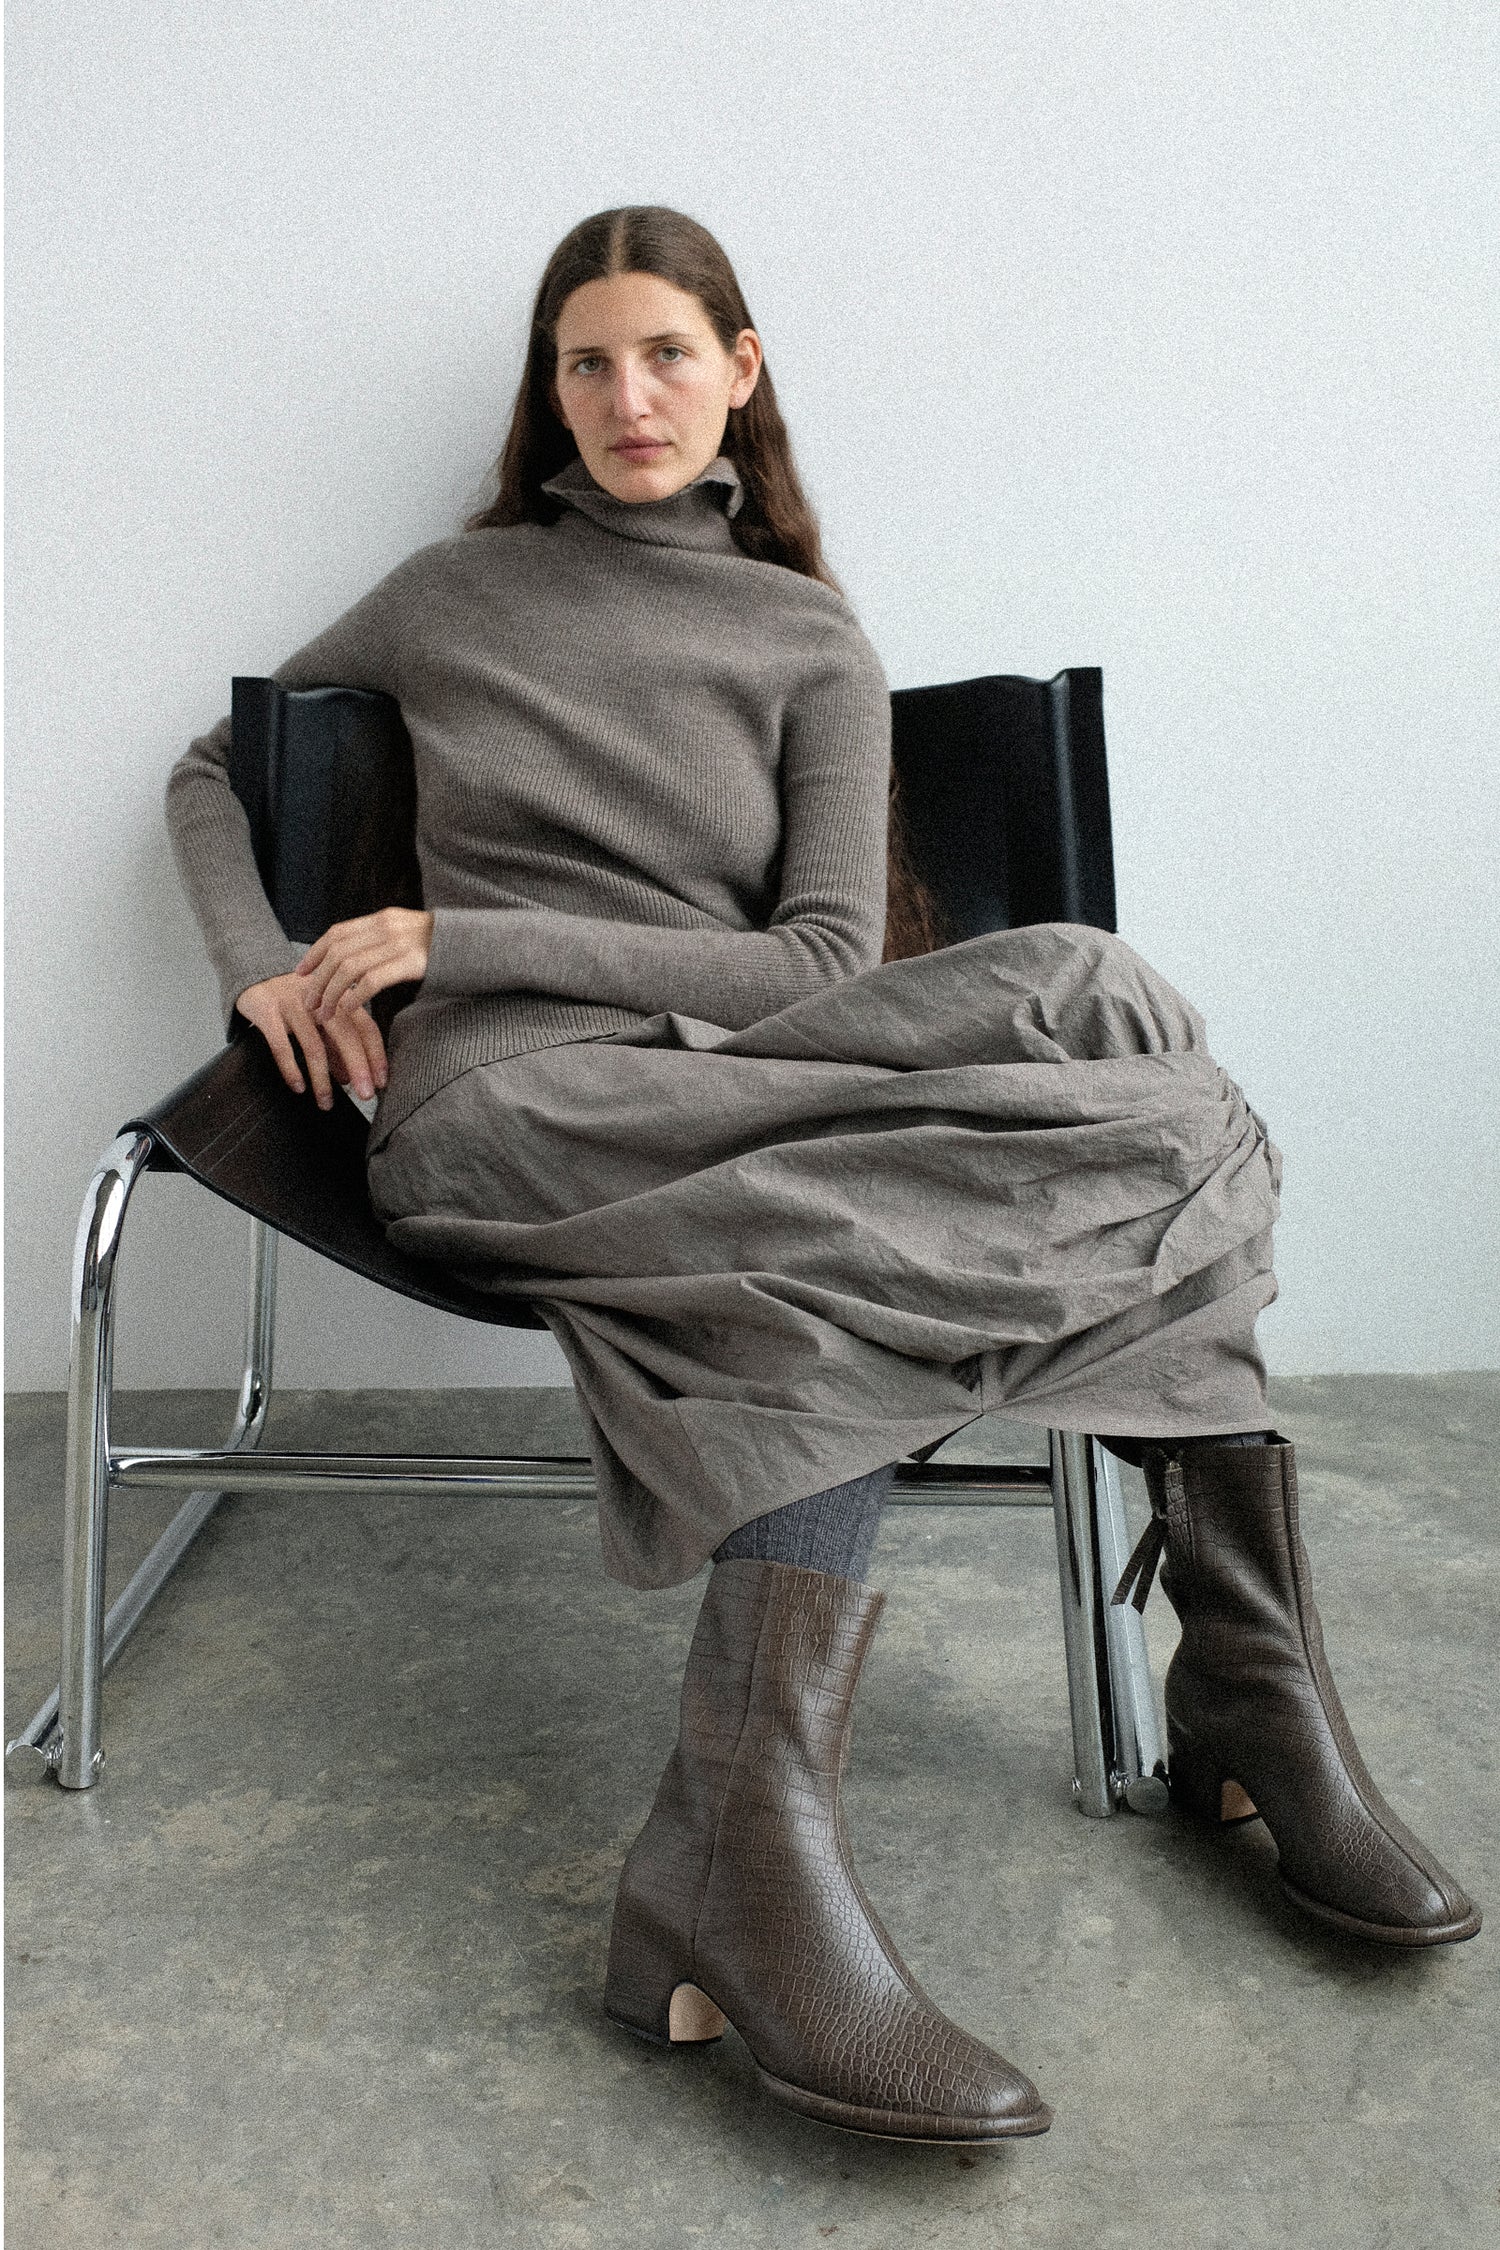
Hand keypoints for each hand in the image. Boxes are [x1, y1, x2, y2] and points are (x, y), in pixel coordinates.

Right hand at [235, 970, 387, 1107]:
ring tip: (326, 1104)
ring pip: (314, 1046)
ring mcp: (292, 1003)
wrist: (254, 975)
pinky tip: (299, 1088)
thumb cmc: (296, 1002)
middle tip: (366, 1096)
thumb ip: (336, 1045)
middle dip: (358, 1067)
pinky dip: (291, 1069)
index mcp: (339, 996)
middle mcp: (320, 997)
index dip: (376, 1055)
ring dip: (322, 1079)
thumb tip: (349, 1080)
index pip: (365, 1027)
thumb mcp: (321, 1019)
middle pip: (346, 1034)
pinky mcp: (266, 1011)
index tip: (381, 1082)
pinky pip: (281, 1045)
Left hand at [295, 907, 434, 1029]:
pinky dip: (354, 996)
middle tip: (308, 1002)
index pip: (337, 933)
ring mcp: (400, 943)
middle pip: (338, 952)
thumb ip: (381, 943)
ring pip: (350, 967)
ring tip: (323, 1013)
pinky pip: (372, 980)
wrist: (478, 946)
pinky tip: (348, 1010)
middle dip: (318, 979)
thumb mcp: (407, 935)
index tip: (300, 972)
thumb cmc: (442, 950)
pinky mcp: (412, 963)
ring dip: (331, 993)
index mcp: (383, 918)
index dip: (314, 953)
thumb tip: (351, 961)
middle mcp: (387, 927)